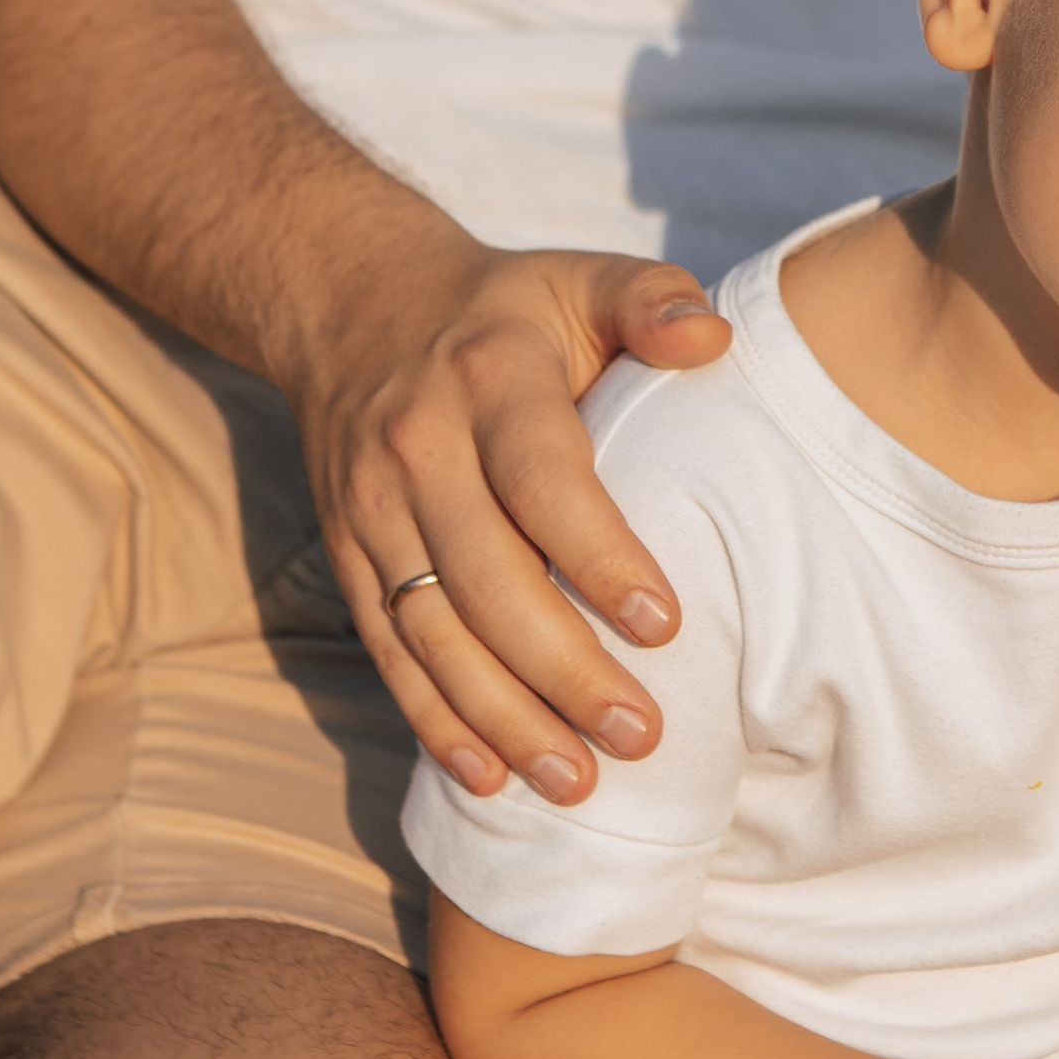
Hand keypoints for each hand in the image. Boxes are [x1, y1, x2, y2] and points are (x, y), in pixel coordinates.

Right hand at [282, 212, 729, 801]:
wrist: (349, 304)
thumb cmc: (505, 310)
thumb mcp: (580, 277)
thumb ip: (652, 300)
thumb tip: (711, 340)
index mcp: (489, 380)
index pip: (542, 480)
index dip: (599, 557)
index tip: (665, 626)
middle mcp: (418, 450)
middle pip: (485, 578)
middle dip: (562, 668)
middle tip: (641, 734)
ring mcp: (372, 512)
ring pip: (433, 633)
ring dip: (503, 717)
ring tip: (578, 781)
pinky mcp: (347, 557)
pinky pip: (389, 651)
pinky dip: (435, 720)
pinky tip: (490, 778)